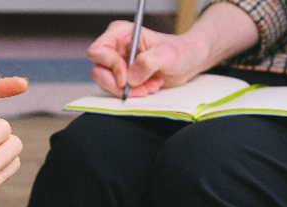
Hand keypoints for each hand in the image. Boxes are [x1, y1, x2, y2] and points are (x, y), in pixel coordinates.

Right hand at [87, 21, 201, 97]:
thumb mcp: (167, 54)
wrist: (188, 62)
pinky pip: (117, 91)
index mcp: (120, 33)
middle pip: (98, 71)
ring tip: (151, 86)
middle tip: (141, 89)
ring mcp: (116, 64)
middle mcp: (114, 48)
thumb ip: (148, 62)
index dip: (110, 67)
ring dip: (129, 91)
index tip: (126, 79)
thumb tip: (130, 78)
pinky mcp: (121, 77)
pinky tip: (149, 87)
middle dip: (119, 85)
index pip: (98, 51)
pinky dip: (133, 94)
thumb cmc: (180, 52)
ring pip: (107, 84)